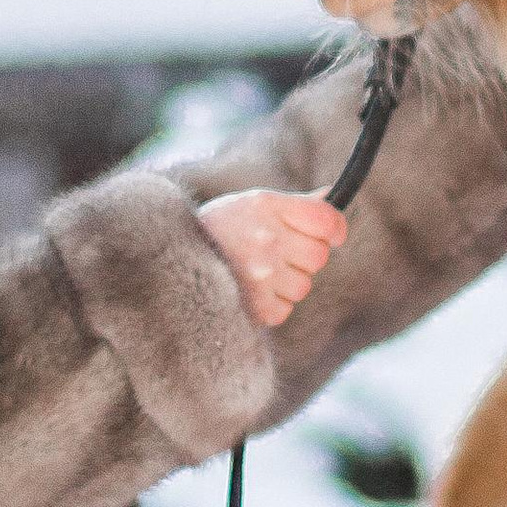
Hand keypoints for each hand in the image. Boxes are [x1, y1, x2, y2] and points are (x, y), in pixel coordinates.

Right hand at [196, 190, 346, 328]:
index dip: (335, 229)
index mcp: (268, 207)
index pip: (328, 221)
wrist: (171, 256)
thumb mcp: (255, 203)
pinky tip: (252, 289)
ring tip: (260, 272)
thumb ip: (296, 204)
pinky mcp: (255, 305)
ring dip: (288, 282)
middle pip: (319, 256)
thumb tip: (331, 197)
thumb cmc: (222, 227)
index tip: (331, 234)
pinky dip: (273, 303)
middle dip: (306, 256)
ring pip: (304, 286)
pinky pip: (285, 309)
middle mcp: (267, 239)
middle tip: (281, 253)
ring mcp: (261, 274)